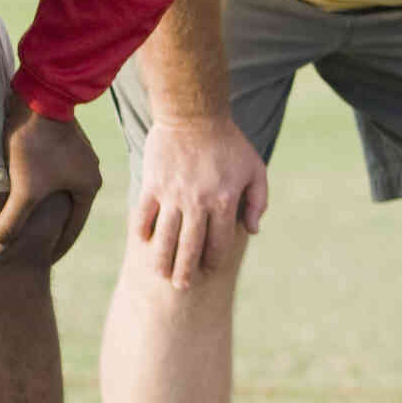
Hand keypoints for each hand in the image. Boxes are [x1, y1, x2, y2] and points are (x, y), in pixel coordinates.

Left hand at [0, 96, 101, 266]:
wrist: (40, 98)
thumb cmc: (36, 145)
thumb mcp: (25, 190)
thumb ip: (13, 221)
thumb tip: (1, 245)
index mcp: (89, 187)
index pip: (72, 229)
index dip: (56, 249)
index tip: (42, 263)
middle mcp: (89, 172)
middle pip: (67, 211)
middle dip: (49, 229)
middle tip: (32, 247)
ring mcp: (77, 157)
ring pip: (57, 192)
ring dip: (41, 207)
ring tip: (23, 220)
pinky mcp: (62, 144)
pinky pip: (51, 176)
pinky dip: (38, 189)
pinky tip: (20, 192)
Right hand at [133, 113, 266, 288]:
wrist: (194, 115)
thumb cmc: (230, 144)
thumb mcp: (255, 169)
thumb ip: (258, 201)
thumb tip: (254, 230)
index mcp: (225, 201)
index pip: (219, 242)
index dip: (214, 259)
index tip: (209, 270)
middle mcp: (198, 202)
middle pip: (190, 247)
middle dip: (186, 271)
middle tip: (182, 287)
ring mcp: (172, 195)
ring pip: (164, 238)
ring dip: (162, 260)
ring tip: (161, 274)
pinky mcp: (151, 186)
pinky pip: (143, 217)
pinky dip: (143, 233)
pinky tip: (144, 243)